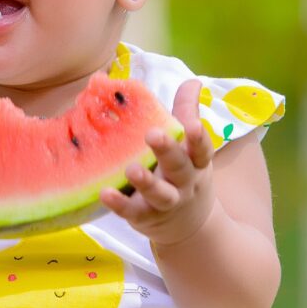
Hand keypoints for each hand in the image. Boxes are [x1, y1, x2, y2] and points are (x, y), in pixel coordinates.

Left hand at [100, 79, 215, 244]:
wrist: (189, 226)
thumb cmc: (184, 174)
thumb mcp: (191, 148)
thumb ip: (186, 112)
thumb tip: (192, 81)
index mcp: (195, 162)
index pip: (201, 148)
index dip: (199, 137)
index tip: (193, 125)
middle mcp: (184, 182)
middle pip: (179, 167)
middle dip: (168, 151)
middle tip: (153, 135)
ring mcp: (165, 202)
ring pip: (159, 193)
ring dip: (146, 182)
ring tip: (131, 170)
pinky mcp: (145, 217)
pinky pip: (132, 211)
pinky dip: (119, 204)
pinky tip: (104, 193)